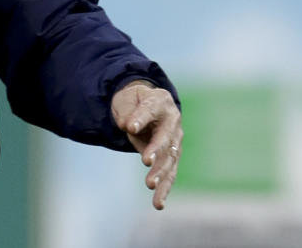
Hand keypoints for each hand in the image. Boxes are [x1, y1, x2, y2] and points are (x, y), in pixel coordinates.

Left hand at [111, 80, 182, 209]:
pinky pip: (168, 174)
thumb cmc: (135, 100)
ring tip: (151, 185)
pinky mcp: (171, 158)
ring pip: (169, 160)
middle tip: (146, 161)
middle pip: (164, 139)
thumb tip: (129, 127)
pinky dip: (164, 189)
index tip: (129, 127)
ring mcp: (174, 141)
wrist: (147, 105)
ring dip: (160, 174)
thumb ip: (128, 112)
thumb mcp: (127, 99)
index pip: (149, 110)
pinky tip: (158, 203)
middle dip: (156, 151)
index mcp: (160, 101)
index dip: (140, 118)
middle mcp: (172, 122)